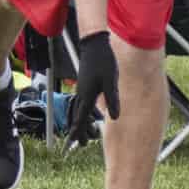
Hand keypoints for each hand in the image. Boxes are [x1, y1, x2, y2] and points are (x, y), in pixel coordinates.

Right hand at [64, 31, 119, 149]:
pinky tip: (87, 113)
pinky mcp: (86, 84)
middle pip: (78, 116)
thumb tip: (114, 117)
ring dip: (80, 121)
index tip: (74, 143)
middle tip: (76, 144)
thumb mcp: (111, 82)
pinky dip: (83, 112)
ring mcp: (82, 89)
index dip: (78, 132)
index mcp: (87, 96)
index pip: (81, 118)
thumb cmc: (104, 61)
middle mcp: (82, 94)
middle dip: (77, 130)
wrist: (94, 45)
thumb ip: (112, 99)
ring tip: (82, 132)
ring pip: (80, 109)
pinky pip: (82, 102)